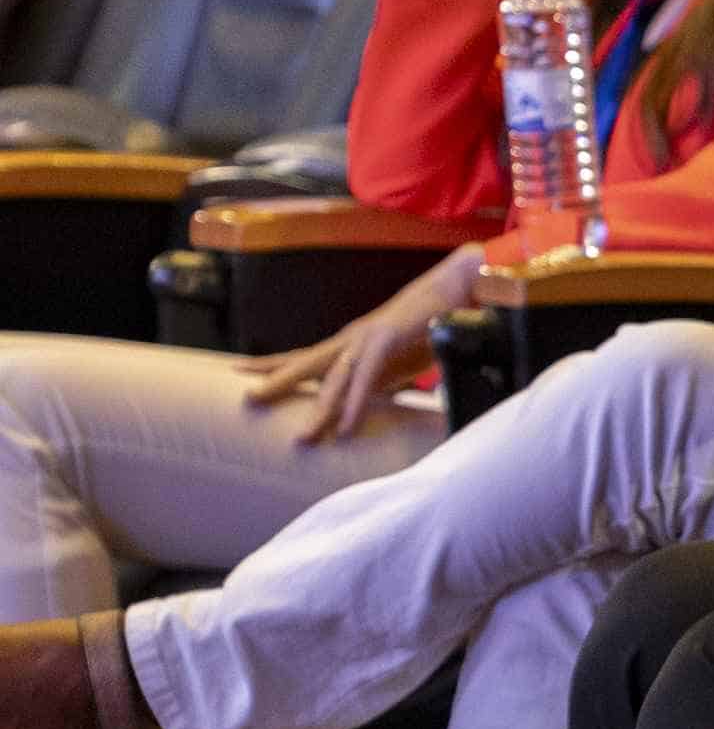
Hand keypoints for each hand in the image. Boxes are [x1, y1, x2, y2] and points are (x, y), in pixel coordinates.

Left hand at [238, 248, 482, 444]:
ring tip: (301, 436)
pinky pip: (366, 380)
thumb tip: (363, 406)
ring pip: (332, 378)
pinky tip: (345, 427)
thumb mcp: (396, 362)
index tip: (242, 373)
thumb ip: (377, 382)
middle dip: (275, 381)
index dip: (274, 366)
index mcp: (349, 344)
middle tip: (247, 398)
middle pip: (305, 363)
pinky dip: (355, 405)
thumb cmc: (428, 326)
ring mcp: (366, 339)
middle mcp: (351, 340)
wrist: (455, 291)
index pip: (304, 357)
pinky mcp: (386, 342)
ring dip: (317, 410)